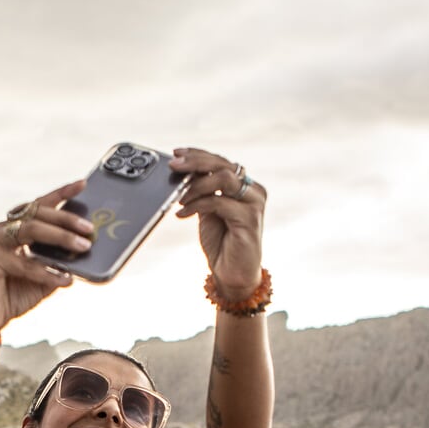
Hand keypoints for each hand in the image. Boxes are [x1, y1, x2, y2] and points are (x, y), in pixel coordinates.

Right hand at [0, 179, 94, 348]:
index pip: (39, 205)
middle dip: (66, 219)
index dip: (61, 193)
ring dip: (60, 237)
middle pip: (37, 214)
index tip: (82, 184)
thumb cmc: (11, 297)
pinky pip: (25, 263)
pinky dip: (47, 272)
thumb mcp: (43, 278)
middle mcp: (2, 230)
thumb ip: (58, 264)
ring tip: (83, 247)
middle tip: (89, 228)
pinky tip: (64, 279)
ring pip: (31, 230)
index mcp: (14, 229)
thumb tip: (85, 255)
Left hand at [171, 148, 265, 299]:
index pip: (220, 161)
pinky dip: (197, 205)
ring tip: (179, 198)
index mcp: (243, 185)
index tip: (177, 153)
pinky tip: (182, 214)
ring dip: (196, 185)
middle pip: (222, 165)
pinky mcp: (250, 218)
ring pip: (223, 178)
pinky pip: (219, 202)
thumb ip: (202, 191)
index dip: (197, 154)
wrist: (233, 273)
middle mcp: (252, 190)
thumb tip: (183, 171)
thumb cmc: (221, 243)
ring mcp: (254, 203)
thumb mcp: (208, 211)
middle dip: (195, 163)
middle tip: (174, 166)